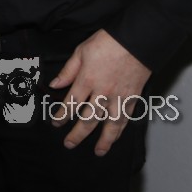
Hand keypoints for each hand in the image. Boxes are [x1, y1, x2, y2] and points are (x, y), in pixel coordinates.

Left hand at [48, 30, 151, 155]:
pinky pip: (126, 118)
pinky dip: (121, 130)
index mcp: (87, 79)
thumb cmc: (108, 42)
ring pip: (111, 124)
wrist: (137, 40)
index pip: (71, 103)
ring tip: (99, 152)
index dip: (62, 115)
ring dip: (104, 140)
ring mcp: (120, 97)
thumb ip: (68, 71)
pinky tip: (116, 136)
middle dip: (78, 134)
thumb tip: (55, 85)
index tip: (56, 122)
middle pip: (88, 119)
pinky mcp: (134, 98)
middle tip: (69, 144)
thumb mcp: (81, 51)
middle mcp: (103, 92)